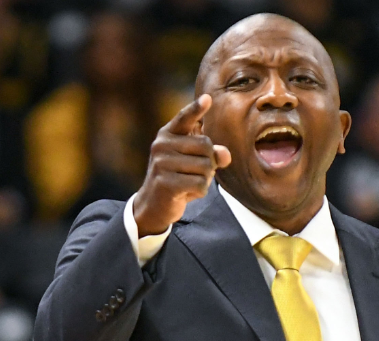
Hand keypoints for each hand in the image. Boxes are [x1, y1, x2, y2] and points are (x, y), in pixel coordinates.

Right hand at [133, 94, 231, 235]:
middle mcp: (162, 144)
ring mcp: (162, 163)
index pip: (184, 118)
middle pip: (206, 146)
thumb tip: (225, 154)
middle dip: (209, 163)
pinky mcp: (165, 182)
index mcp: (168, 134)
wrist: (154, 204)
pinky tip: (186, 193)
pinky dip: (200, 191)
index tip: (208, 98)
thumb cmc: (178, 178)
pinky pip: (200, 184)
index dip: (196, 109)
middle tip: (194, 173)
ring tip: (189, 183)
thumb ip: (212, 154)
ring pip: (205, 167)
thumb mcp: (196, 163)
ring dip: (205, 179)